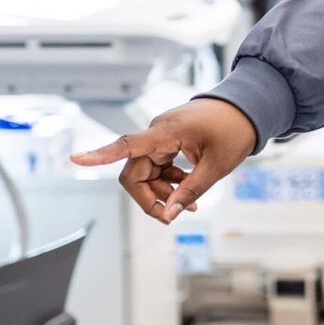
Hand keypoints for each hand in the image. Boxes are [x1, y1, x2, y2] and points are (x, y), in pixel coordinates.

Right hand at [71, 98, 257, 222]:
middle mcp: (157, 134)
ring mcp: (161, 138)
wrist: (247, 109)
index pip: (126, 145)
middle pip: (134, 172)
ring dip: (162, 192)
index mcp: (166, 132)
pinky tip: (187, 192)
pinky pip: (157, 167)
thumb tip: (168, 214)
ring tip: (190, 204)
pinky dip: (169, 183)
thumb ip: (189, 191)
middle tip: (173, 215)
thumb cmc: (233, 130)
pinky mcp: (168, 142)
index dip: (100, 155)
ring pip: (146, 173)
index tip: (76, 159)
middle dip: (150, 197)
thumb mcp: (215, 168)